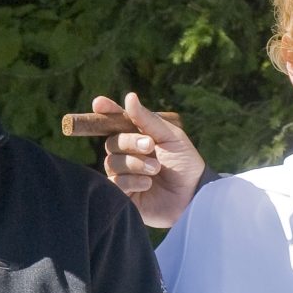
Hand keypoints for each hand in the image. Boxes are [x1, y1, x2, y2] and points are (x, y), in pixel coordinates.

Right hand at [97, 92, 205, 228]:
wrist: (194, 195)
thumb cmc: (185, 164)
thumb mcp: (170, 137)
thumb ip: (147, 119)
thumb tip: (129, 97)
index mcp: (138, 137)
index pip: (117, 122)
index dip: (106, 112)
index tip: (98, 103)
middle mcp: (128, 154)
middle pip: (112, 142)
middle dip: (130, 142)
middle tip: (151, 146)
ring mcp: (124, 175)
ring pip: (113, 163)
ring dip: (136, 163)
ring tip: (156, 169)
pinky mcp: (123, 194)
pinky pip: (115, 183)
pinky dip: (133, 180)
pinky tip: (148, 183)